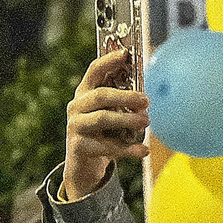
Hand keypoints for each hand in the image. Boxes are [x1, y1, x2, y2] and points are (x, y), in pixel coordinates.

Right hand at [62, 48, 149, 202]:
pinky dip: (128, 150)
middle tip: (147, 100)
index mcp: (84, 93)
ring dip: (126, 119)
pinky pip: (107, 147)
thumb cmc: (102, 136)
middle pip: (101, 95)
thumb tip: (147, 98)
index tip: (125, 54)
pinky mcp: (79, 147)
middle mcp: (77, 107)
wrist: (83, 168)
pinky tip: (144, 151)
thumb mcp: (110, 115)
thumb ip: (122, 104)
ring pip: (103, 119)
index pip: (94, 71)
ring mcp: (75, 126)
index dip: (108, 61)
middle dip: (125, 96)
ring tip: (146, 121)